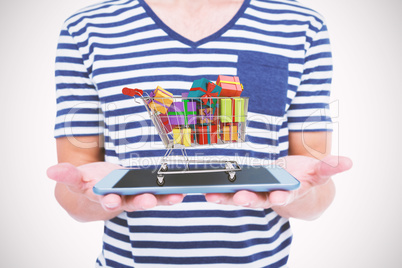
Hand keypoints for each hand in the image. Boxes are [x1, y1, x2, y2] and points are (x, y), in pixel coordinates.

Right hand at [47, 162, 184, 212]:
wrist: (97, 196)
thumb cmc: (88, 185)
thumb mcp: (75, 180)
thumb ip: (66, 175)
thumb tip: (50, 171)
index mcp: (100, 197)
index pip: (103, 199)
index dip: (107, 200)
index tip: (111, 199)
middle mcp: (118, 200)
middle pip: (128, 202)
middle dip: (138, 202)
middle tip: (147, 200)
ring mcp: (132, 197)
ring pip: (146, 200)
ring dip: (160, 199)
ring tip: (175, 196)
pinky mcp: (143, 193)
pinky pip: (157, 195)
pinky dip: (167, 195)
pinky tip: (180, 193)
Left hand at [205, 155, 351, 216]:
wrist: (293, 186)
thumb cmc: (305, 178)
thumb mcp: (318, 171)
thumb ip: (330, 167)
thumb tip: (348, 162)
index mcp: (290, 192)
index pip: (287, 196)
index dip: (283, 197)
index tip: (279, 198)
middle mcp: (271, 196)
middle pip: (259, 200)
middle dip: (250, 199)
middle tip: (240, 196)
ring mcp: (256, 193)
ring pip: (240, 197)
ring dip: (226, 197)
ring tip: (211, 194)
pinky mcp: (245, 188)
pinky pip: (230, 192)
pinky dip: (219, 191)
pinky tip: (206, 189)